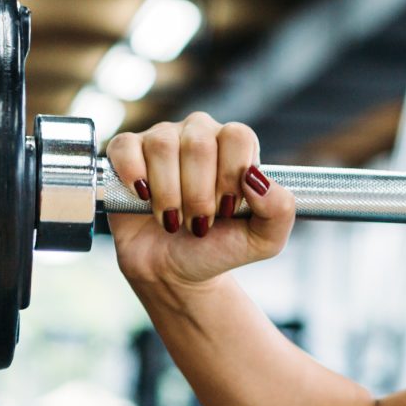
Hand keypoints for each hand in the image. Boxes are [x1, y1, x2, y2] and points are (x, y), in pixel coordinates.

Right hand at [103, 113, 294, 296]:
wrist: (174, 270)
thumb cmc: (219, 248)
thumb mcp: (264, 240)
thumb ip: (279, 210)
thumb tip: (258, 180)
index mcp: (235, 146)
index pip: (237, 136)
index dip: (230, 176)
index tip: (226, 210)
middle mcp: (199, 134)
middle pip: (199, 142)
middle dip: (198, 194)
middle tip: (198, 223)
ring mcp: (161, 139)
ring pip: (162, 146)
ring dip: (167, 194)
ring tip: (171, 219)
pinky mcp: (126, 152)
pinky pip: (126, 147)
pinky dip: (133, 175)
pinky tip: (141, 198)